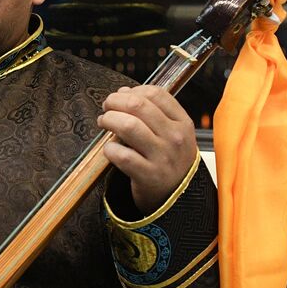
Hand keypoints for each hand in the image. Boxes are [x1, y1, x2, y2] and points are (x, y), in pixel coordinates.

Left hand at [97, 86, 197, 215]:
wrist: (178, 197)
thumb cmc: (169, 159)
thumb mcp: (172, 133)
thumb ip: (153, 112)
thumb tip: (124, 92)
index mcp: (182, 123)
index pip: (156, 95)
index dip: (132, 91)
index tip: (121, 96)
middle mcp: (175, 138)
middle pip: (139, 106)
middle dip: (115, 102)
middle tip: (106, 107)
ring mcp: (162, 157)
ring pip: (129, 126)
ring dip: (109, 120)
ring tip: (104, 122)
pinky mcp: (148, 176)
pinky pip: (122, 155)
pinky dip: (109, 149)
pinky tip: (109, 149)